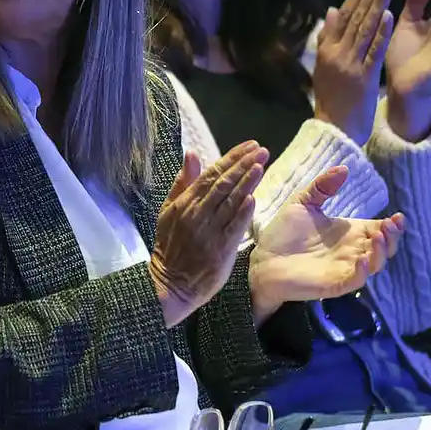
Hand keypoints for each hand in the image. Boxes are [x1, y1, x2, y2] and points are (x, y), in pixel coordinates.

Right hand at [149, 142, 267, 327]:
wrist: (171, 283)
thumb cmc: (171, 245)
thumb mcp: (168, 210)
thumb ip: (183, 182)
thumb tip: (192, 154)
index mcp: (185, 203)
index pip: (211, 174)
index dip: (231, 158)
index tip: (249, 146)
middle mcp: (197, 214)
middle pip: (223, 184)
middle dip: (244, 165)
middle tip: (262, 150)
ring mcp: (209, 232)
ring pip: (230, 202)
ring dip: (247, 182)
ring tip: (262, 165)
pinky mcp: (220, 250)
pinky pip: (233, 228)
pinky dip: (243, 212)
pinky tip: (254, 197)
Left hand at [248, 167, 403, 320]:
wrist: (262, 259)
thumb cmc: (283, 234)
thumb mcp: (303, 203)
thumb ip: (322, 187)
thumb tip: (344, 169)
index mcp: (349, 233)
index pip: (379, 229)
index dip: (393, 225)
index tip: (398, 216)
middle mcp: (352, 251)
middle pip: (384, 247)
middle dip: (392, 236)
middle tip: (391, 224)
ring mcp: (345, 268)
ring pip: (376, 264)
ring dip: (382, 250)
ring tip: (378, 235)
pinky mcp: (334, 283)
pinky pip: (356, 280)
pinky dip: (364, 271)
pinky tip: (362, 259)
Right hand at [312, 0, 394, 144]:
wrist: (335, 130)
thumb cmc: (332, 100)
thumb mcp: (323, 67)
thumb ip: (327, 39)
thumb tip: (332, 10)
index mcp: (326, 49)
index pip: (343, 15)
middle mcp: (337, 53)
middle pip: (354, 18)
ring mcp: (350, 64)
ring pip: (364, 30)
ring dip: (376, 5)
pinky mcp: (364, 77)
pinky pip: (374, 51)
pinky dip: (381, 33)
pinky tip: (389, 15)